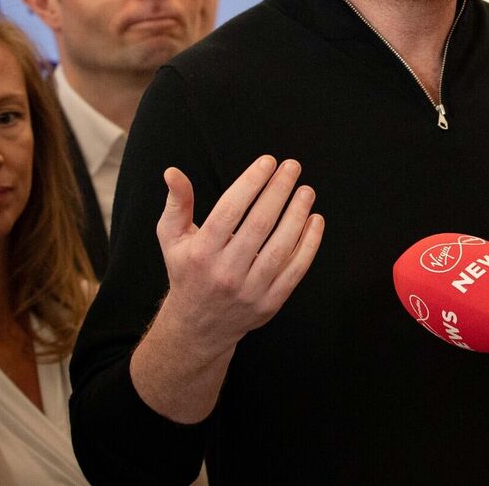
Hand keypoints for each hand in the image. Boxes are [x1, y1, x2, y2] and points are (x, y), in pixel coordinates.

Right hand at [156, 155, 325, 355]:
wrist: (198, 327)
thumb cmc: (187, 271)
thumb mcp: (172, 239)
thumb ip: (177, 204)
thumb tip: (173, 171)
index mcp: (201, 252)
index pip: (230, 210)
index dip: (251, 182)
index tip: (268, 161)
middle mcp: (225, 272)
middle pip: (259, 225)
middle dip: (279, 191)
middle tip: (292, 167)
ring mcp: (250, 290)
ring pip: (281, 247)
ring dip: (297, 215)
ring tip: (306, 191)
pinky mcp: (270, 303)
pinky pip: (295, 270)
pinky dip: (309, 244)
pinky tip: (315, 220)